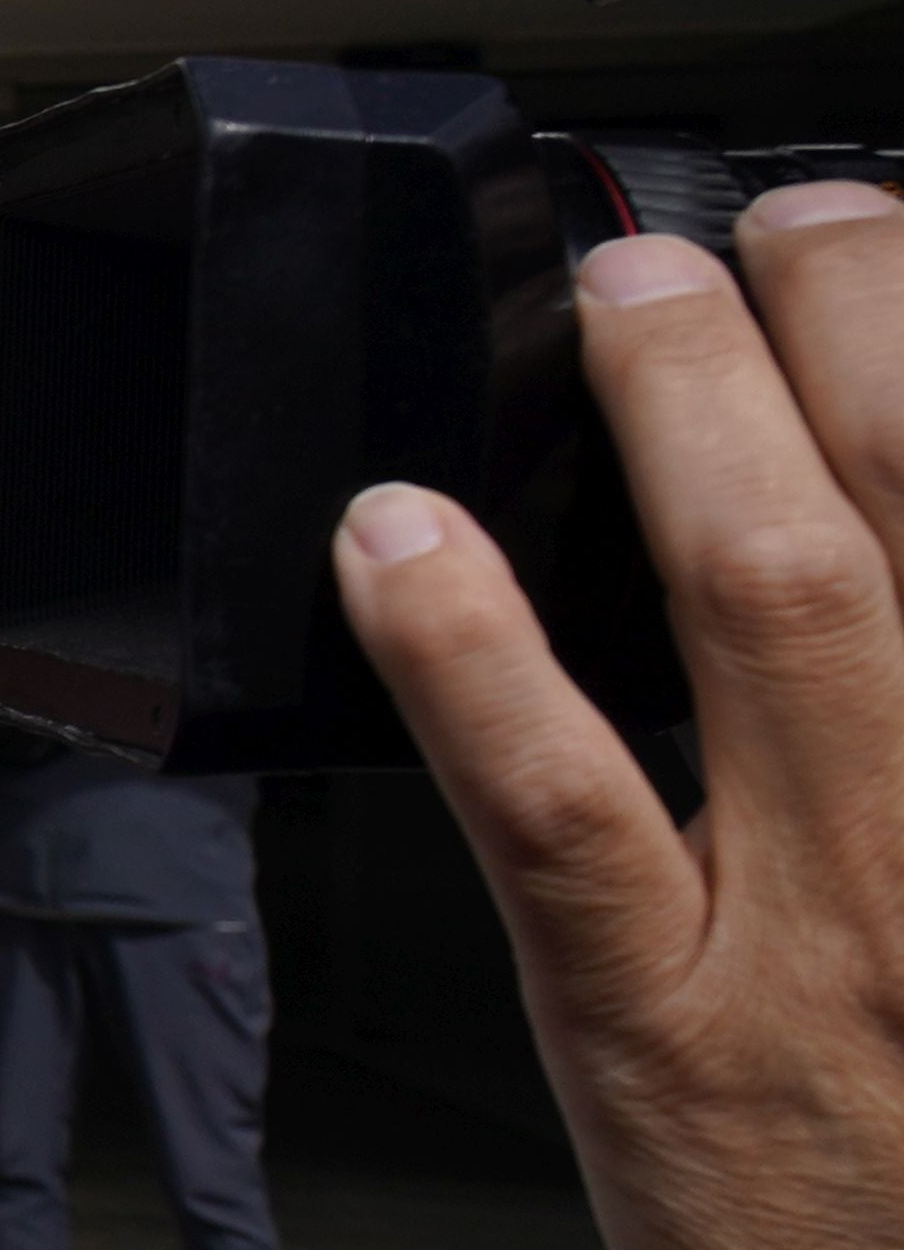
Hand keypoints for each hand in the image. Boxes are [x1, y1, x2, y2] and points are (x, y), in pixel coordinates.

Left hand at [340, 188, 903, 1249]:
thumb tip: (865, 554)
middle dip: (861, 320)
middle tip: (784, 218)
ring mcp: (834, 929)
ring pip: (776, 597)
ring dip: (694, 412)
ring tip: (635, 295)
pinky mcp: (666, 1030)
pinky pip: (556, 804)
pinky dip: (467, 649)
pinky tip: (393, 538)